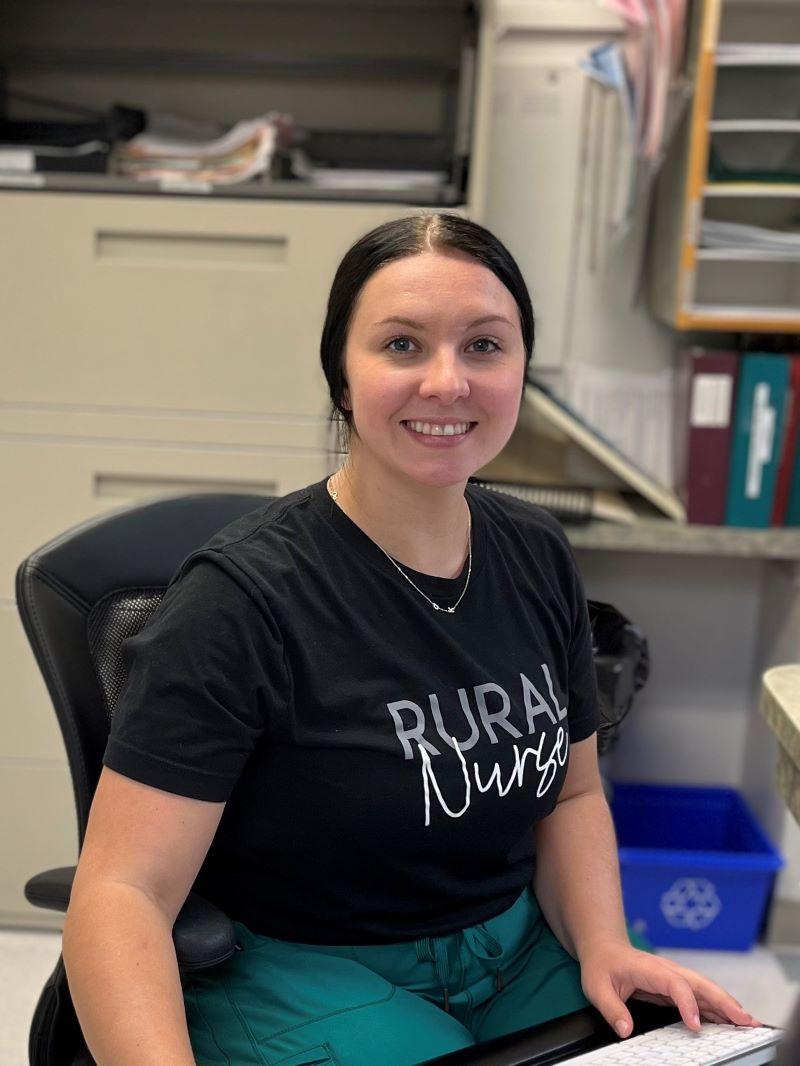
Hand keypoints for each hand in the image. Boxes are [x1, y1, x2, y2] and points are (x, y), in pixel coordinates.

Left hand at [579, 938, 761, 1038]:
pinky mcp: (676, 985)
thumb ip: (611, 1009)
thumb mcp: (596, 987)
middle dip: (724, 1002)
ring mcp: (674, 977)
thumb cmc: (602, 965)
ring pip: (705, 990)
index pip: (676, 984)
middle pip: (700, 984)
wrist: (604, 948)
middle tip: (745, 1021)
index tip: (695, 1026)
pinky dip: (718, 1008)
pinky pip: (700, 996)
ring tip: (748, 1023)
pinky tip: (730, 1021)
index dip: (688, 1004)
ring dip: (727, 1005)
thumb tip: (626, 1030)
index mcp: (650, 969)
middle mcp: (667, 970)